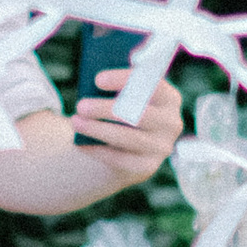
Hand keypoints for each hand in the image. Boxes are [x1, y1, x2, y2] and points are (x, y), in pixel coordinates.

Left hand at [70, 73, 184, 185]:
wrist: (133, 147)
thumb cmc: (127, 109)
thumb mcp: (128, 94)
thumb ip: (118, 87)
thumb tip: (91, 85)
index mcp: (169, 98)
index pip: (153, 85)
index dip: (125, 81)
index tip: (98, 79)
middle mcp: (171, 123)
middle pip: (140, 114)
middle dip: (107, 109)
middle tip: (81, 105)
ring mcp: (161, 147)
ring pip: (127, 138)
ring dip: (98, 130)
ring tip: (75, 122)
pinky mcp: (147, 166)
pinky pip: (120, 159)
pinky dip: (98, 150)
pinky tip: (81, 143)